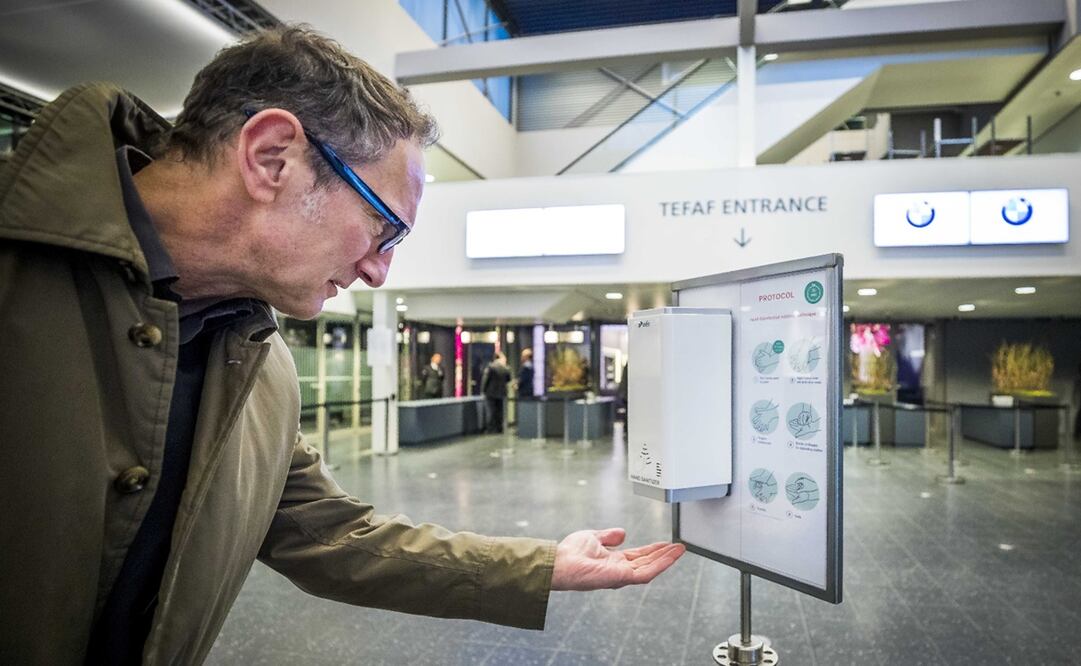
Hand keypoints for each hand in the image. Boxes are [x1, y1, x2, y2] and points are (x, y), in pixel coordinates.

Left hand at [550, 528, 685, 590]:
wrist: (560, 561)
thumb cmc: (570, 552)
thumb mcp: (593, 538)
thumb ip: (608, 536)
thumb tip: (622, 533)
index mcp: (613, 561)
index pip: (639, 556)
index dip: (653, 550)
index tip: (666, 544)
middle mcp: (619, 570)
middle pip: (648, 562)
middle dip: (664, 555)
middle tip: (679, 547)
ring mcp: (622, 575)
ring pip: (650, 568)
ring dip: (666, 559)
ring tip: (679, 550)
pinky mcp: (622, 578)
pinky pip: (646, 573)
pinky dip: (660, 564)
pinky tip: (670, 556)